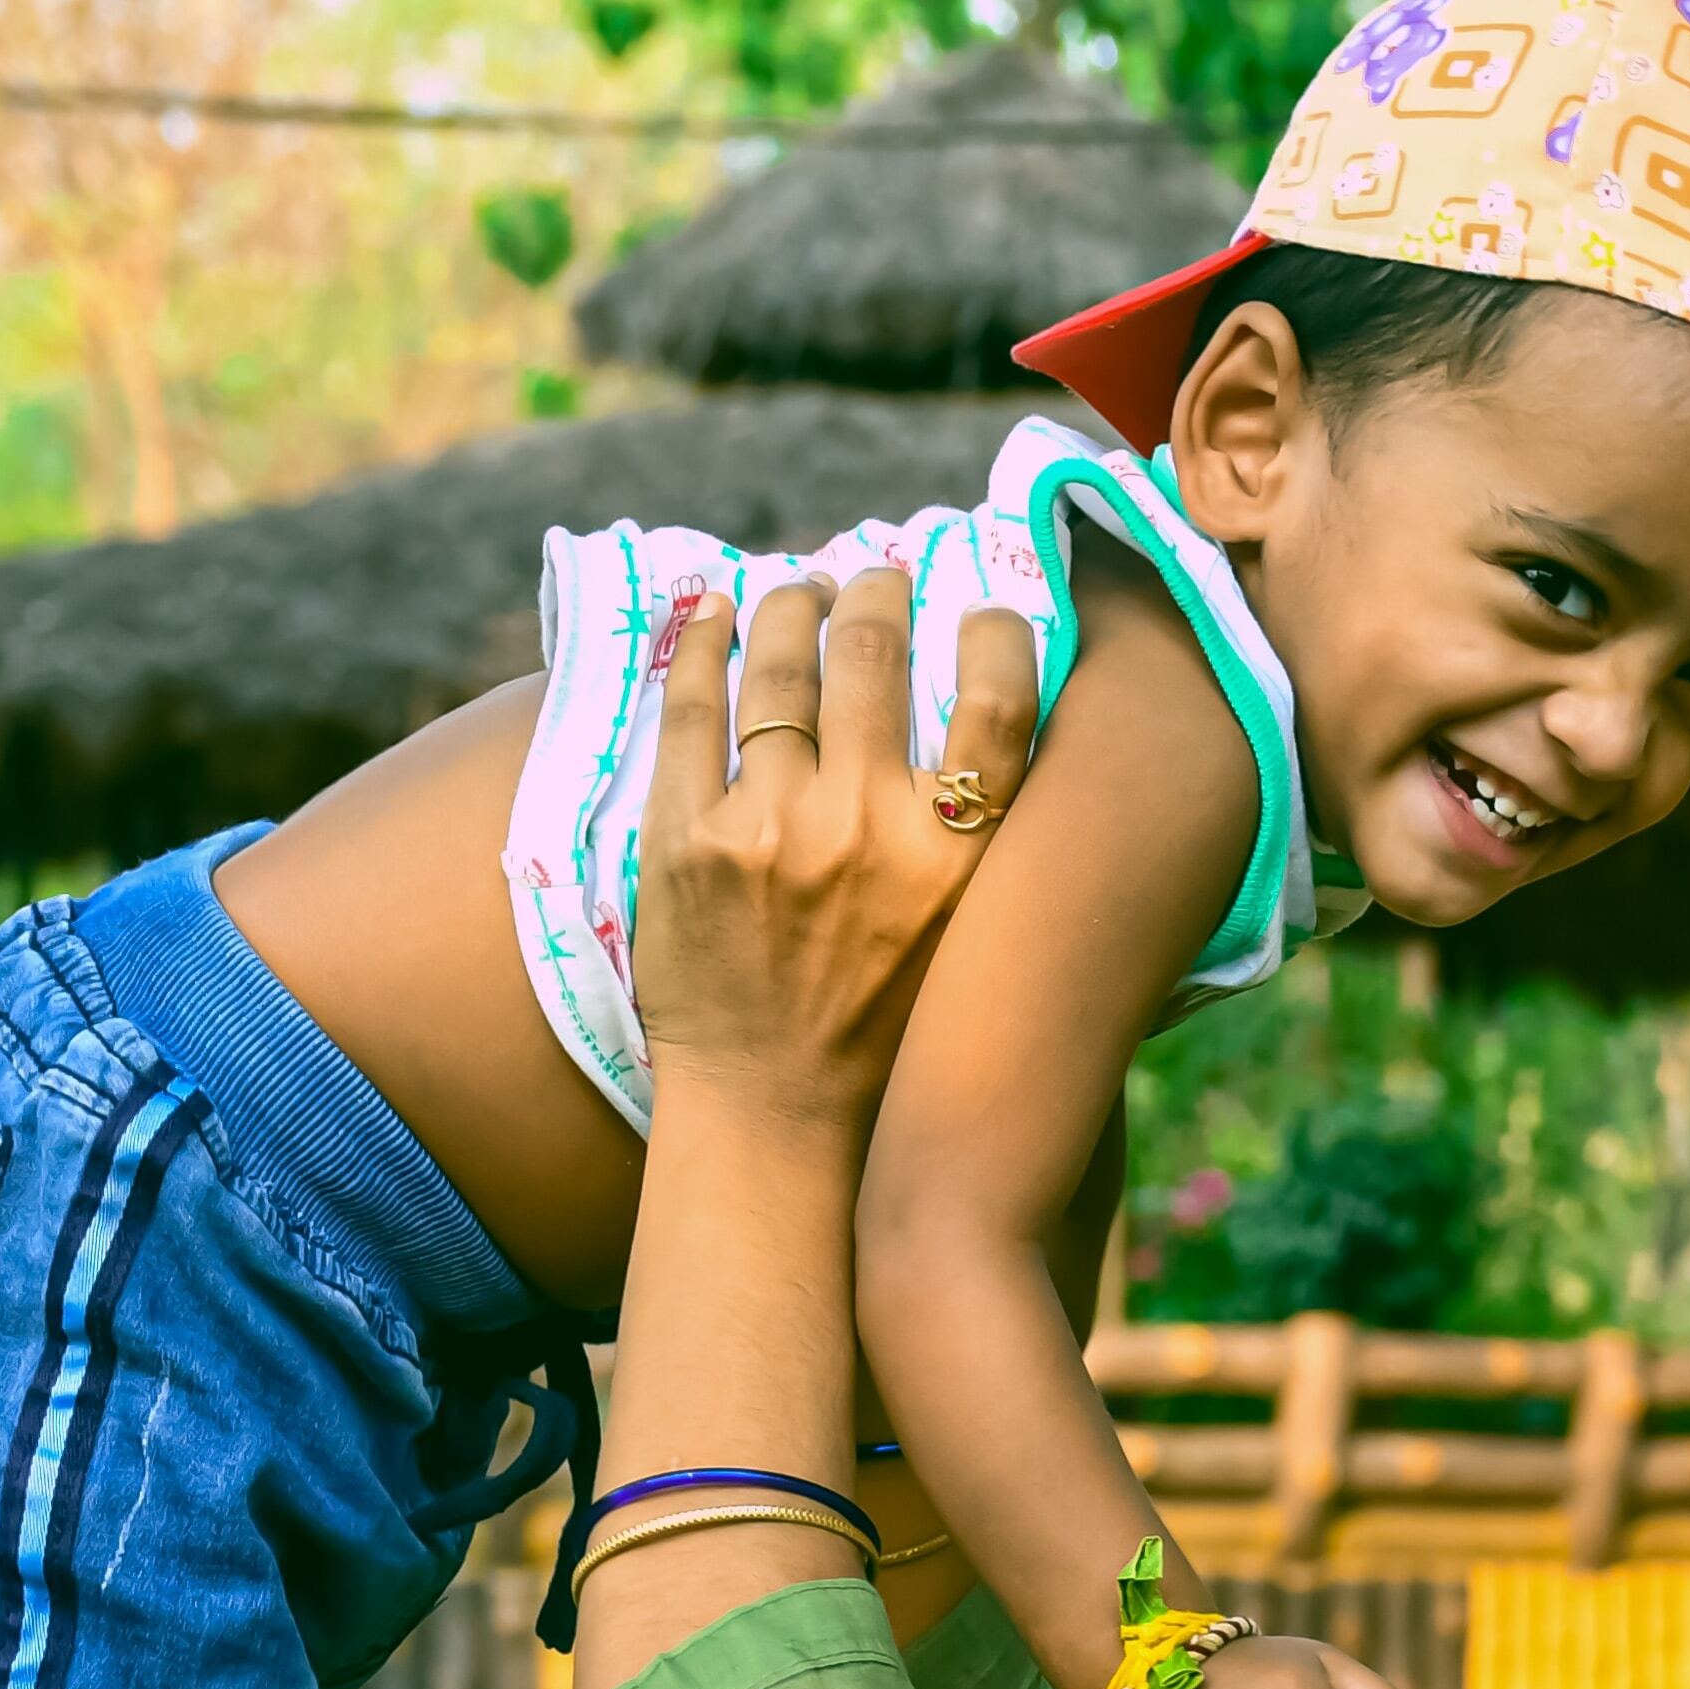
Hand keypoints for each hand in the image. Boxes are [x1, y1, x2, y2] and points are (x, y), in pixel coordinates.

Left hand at [632, 568, 1040, 1137]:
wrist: (774, 1111)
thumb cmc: (882, 1028)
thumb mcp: (965, 934)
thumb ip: (978, 840)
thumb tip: (990, 738)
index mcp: (955, 858)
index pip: (1002, 702)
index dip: (999, 632)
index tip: (981, 608)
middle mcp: (870, 829)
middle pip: (876, 655)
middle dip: (876, 593)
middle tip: (875, 577)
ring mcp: (771, 828)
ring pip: (782, 664)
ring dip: (790, 604)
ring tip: (797, 588)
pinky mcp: (687, 838)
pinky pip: (692, 709)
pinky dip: (702, 643)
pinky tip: (709, 608)